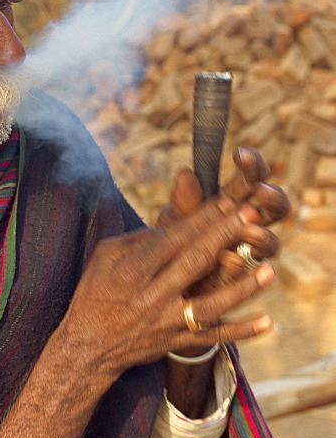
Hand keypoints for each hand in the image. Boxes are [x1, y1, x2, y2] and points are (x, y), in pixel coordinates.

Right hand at [61, 196, 273, 385]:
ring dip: (241, 288)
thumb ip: (138, 240)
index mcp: (132, 272)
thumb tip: (174, 226)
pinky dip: (240, 331)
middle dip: (224, 238)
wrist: (88, 346)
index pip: (172, 240)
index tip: (225, 200)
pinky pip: (212, 337)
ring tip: (269, 270)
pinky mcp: (176, 342)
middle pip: (194, 264)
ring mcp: (166, 322)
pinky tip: (267, 321)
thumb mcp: (104, 258)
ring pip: (209, 304)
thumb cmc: (95, 293)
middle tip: (252, 217)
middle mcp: (151, 297)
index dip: (200, 219)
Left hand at [157, 146, 288, 279]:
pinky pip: (249, 274)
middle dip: (272, 197)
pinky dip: (239, 266)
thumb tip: (185, 174)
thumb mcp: (174, 219)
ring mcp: (249, 254)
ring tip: (248, 230)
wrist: (161, 282)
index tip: (239, 155)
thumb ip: (184, 201)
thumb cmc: (172, 241)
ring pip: (271, 244)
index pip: (255, 177)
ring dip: (262, 235)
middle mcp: (250, 225)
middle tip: (259, 192)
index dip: (253, 164)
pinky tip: (228, 259)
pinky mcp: (241, 281)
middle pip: (276, 207)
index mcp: (235, 201)